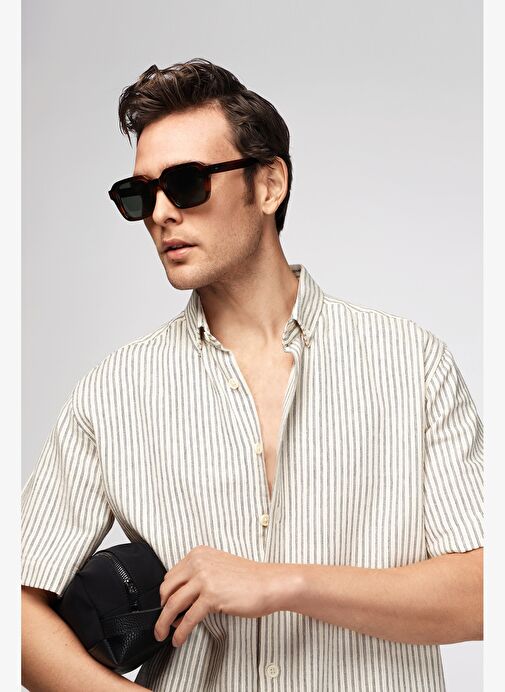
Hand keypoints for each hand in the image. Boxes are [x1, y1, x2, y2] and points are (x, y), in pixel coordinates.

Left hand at [154, 545, 283, 646]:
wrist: (269, 583)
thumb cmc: (248, 579)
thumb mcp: (218, 568)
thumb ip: (198, 577)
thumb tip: (179, 600)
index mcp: (198, 554)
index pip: (170, 576)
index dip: (165, 595)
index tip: (165, 607)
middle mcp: (198, 562)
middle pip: (167, 589)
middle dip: (161, 609)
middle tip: (162, 623)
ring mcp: (204, 578)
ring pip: (172, 604)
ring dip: (164, 623)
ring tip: (162, 634)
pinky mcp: (211, 596)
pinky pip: (188, 618)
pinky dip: (180, 632)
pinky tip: (178, 640)